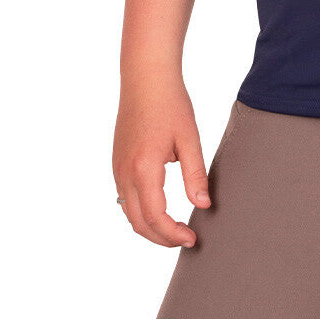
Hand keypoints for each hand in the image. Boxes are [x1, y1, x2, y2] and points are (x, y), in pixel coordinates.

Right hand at [112, 74, 211, 247]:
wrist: (146, 78)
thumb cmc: (171, 104)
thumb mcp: (189, 138)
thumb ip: (195, 174)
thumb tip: (202, 206)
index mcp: (144, 169)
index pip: (156, 217)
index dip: (173, 234)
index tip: (192, 239)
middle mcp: (124, 173)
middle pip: (138, 223)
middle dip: (161, 238)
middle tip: (185, 240)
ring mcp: (117, 169)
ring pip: (128, 213)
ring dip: (149, 227)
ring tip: (174, 229)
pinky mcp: (117, 163)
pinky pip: (125, 199)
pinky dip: (140, 212)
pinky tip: (159, 209)